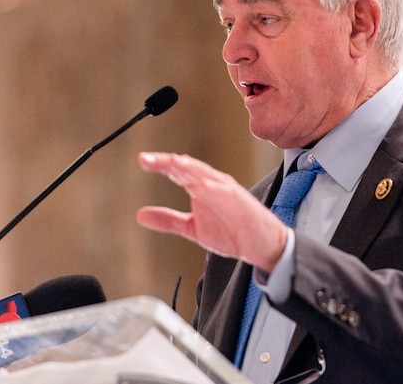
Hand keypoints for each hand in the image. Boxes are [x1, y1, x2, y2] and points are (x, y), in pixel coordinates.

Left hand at [137, 152, 287, 272]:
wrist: (262, 245)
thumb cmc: (231, 231)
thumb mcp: (192, 228)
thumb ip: (168, 220)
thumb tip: (140, 215)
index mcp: (200, 187)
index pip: (177, 171)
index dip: (159, 164)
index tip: (142, 160)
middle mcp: (212, 183)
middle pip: (187, 166)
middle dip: (167, 161)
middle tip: (146, 159)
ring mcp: (226, 190)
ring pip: (205, 173)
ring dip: (188, 167)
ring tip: (171, 162)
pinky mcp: (239, 201)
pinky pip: (226, 190)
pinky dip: (214, 186)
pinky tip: (202, 184)